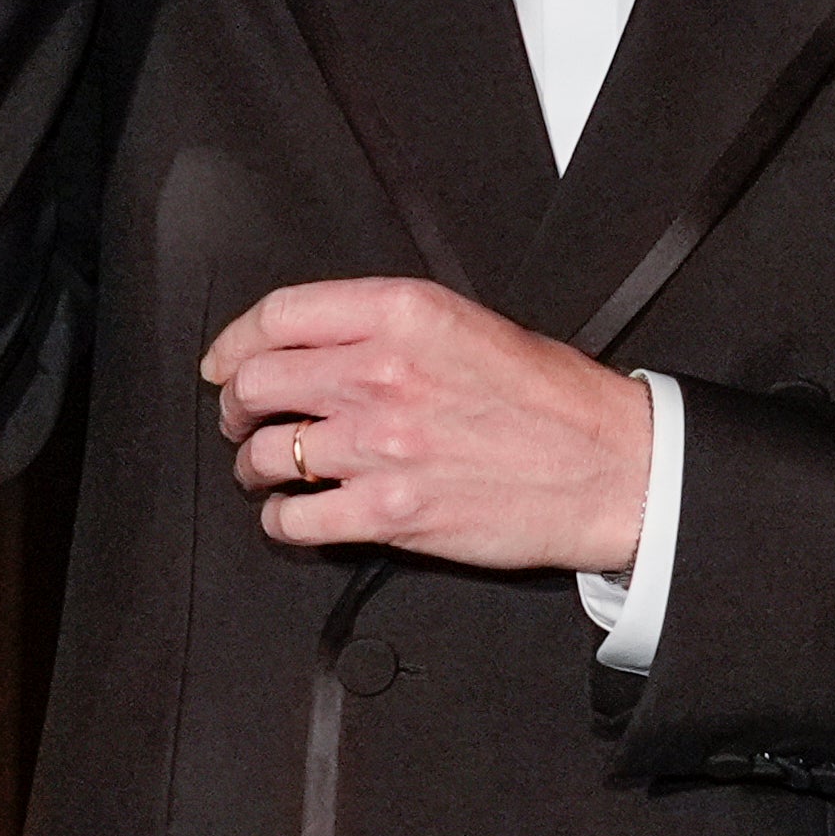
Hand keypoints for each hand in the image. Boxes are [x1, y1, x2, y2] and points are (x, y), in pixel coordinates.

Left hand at [204, 278, 652, 573]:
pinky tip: (294, 516)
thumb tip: (313, 342)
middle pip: (256, 384)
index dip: (234, 341)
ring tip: (267, 470)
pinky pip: (294, 519)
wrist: (611, 468)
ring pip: (264, 455)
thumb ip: (385, 324)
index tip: (223, 362)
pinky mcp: (390, 513)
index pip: (278, 315)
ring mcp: (381, 447)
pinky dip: (281, 521)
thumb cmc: (551, 398)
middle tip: (244, 420)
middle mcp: (381, 374)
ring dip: (254, 466)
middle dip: (237, 407)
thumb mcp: (467, 323)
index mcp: (403, 314)